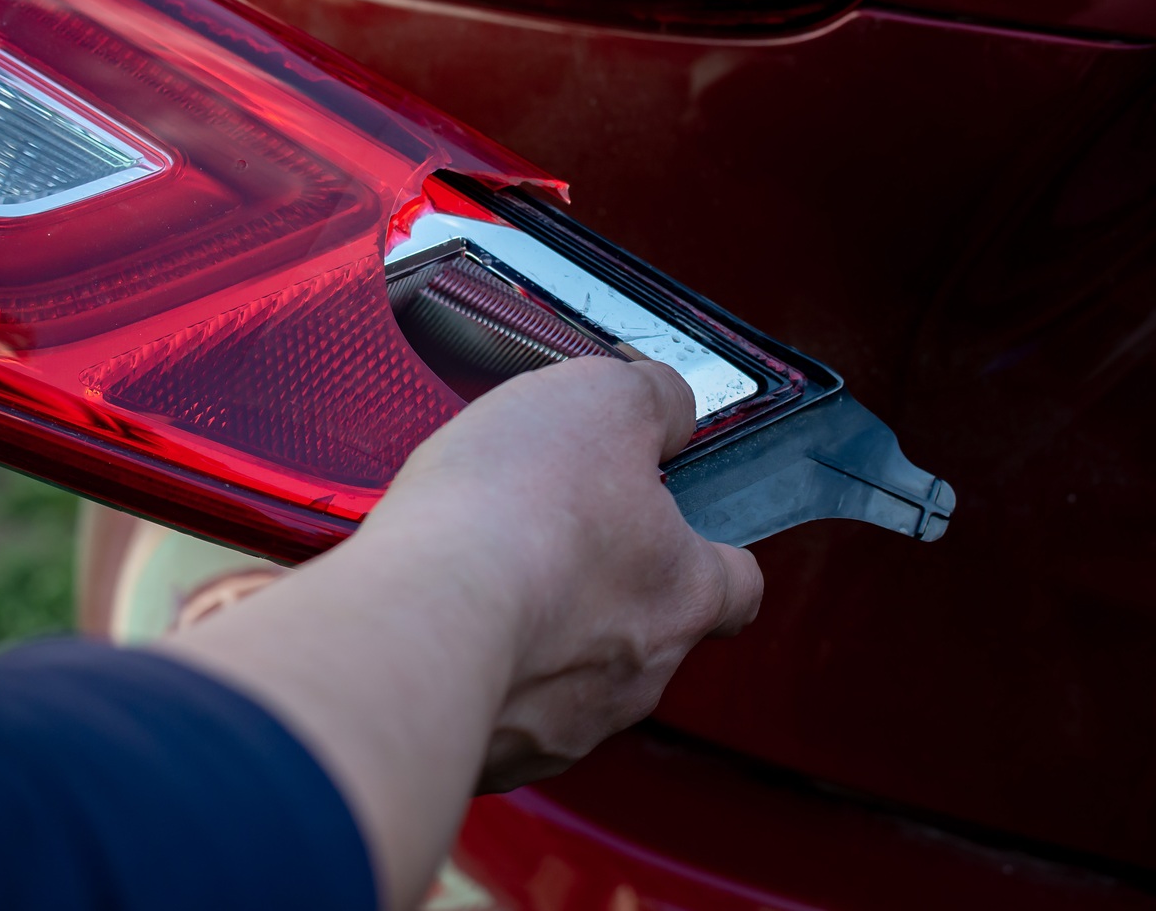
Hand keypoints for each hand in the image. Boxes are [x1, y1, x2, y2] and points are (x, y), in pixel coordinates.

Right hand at [161, 357, 760, 909]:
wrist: (416, 619)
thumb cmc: (515, 511)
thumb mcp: (603, 399)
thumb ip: (654, 401)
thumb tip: (672, 411)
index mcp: (685, 593)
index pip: (738, 586)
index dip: (708, 551)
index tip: (668, 523)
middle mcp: (639, 675)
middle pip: (644, 632)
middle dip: (600, 589)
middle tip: (543, 537)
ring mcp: (567, 727)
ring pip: (568, 678)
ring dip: (536, 637)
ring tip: (478, 580)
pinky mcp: (494, 755)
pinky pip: (497, 712)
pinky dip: (476, 674)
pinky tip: (438, 627)